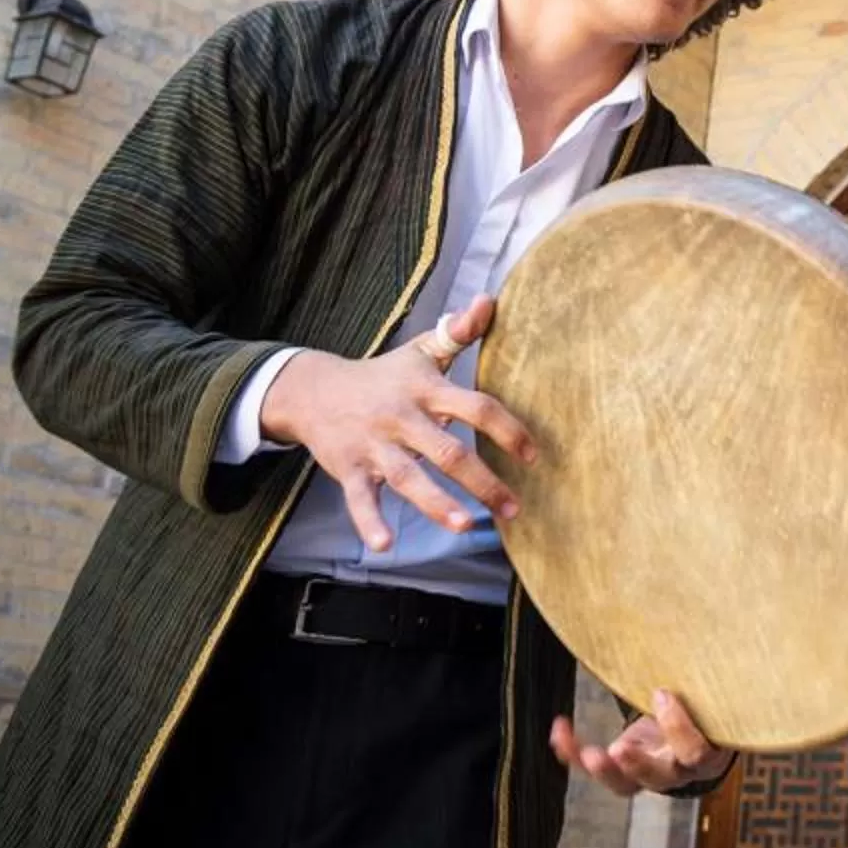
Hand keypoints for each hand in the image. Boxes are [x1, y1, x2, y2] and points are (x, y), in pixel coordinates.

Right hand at [257, 295, 532, 548]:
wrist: (312, 389)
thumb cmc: (382, 375)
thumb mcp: (420, 351)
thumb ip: (458, 332)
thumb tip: (491, 301)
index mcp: (426, 389)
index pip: (477, 407)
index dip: (509, 431)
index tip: (534, 457)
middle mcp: (402, 417)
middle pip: (448, 451)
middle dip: (483, 482)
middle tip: (514, 508)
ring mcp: (373, 445)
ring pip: (407, 478)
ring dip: (437, 504)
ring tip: (466, 527)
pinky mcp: (347, 468)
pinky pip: (359, 499)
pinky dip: (370, 523)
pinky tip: (385, 545)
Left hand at [552, 690, 735, 797]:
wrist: (695, 736)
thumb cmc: (705, 711)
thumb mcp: (711, 701)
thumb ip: (703, 685)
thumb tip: (695, 632)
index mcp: (704, 754)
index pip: (697, 753)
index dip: (679, 727)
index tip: (660, 694)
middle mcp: (676, 770)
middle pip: (659, 777)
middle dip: (637, 763)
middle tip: (618, 748)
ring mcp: (646, 775)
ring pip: (624, 784)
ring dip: (602, 770)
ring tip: (586, 753)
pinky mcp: (621, 772)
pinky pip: (593, 769)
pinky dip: (573, 752)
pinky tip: (559, 729)